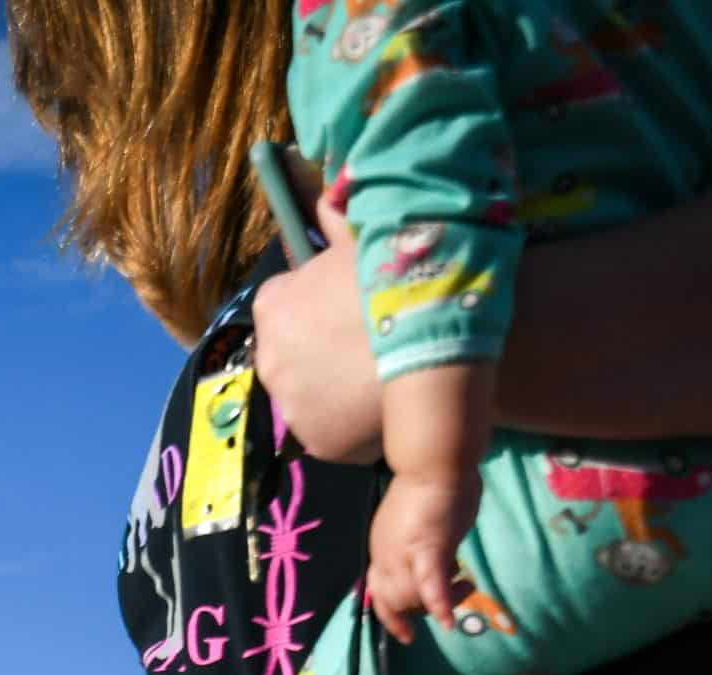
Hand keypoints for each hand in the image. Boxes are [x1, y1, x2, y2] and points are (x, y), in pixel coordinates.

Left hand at [252, 204, 382, 465]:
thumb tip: (326, 194)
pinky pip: (333, 434)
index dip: (319, 307)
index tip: (352, 309)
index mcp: (274, 304)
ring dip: (336, 391)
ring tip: (383, 378)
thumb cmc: (404, 277)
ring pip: (311, 397)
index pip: (284, 306)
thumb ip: (340, 217)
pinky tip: (386, 407)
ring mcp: (292, 406)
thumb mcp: (369, 233)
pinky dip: (354, 426)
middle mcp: (270, 358)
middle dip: (322, 352)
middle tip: (371, 346)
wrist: (441, 340)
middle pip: (294, 356)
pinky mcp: (319, 444)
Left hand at [367, 472, 479, 644]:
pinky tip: (448, 620)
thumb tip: (432, 561)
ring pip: (414, 597)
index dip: (391, 616)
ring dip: (441, 601)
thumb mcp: (418, 524)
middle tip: (453, 595)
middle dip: (422, 610)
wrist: (436, 459)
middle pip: (396, 601)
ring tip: (465, 582)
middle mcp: (386, 555)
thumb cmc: (433, 486)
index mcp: (382, 549)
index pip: (378, 593)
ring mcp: (404, 553)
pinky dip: (439, 605)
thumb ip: (418, 546)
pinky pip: (431, 584)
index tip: (407, 634)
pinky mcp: (429, 547)